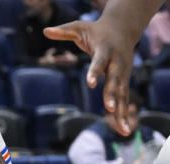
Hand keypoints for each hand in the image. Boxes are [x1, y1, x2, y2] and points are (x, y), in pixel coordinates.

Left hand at [44, 19, 136, 133]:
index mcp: (105, 50)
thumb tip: (45, 30)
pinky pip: (125, 100)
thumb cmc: (97, 30)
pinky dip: (124, 115)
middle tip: (110, 109)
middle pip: (115, 81)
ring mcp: (122, 74)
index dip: (95, 71)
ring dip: (123, 113)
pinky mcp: (124, 82)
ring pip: (122, 95)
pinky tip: (124, 130)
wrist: (123, 28)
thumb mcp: (80, 27)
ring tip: (123, 130)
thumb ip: (64, 31)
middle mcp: (116, 63)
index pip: (99, 62)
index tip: (90, 84)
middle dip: (112, 95)